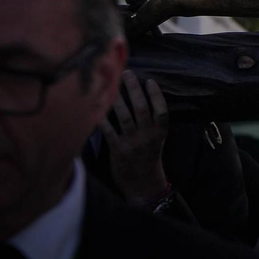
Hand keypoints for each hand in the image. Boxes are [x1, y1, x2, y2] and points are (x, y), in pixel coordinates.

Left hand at [102, 71, 170, 203]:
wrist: (142, 184)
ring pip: (125, 118)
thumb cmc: (148, 157)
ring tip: (111, 85)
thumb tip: (139, 96)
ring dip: (118, 100)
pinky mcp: (118, 151)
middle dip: (134, 90)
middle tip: (127, 73)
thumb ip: (152, 122)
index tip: (149, 81)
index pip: (162, 111)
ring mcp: (133, 144)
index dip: (156, 95)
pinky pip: (110, 132)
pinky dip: (103, 120)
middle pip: (142, 109)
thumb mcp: (157, 139)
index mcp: (160, 133)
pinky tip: (96, 108)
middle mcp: (148, 137)